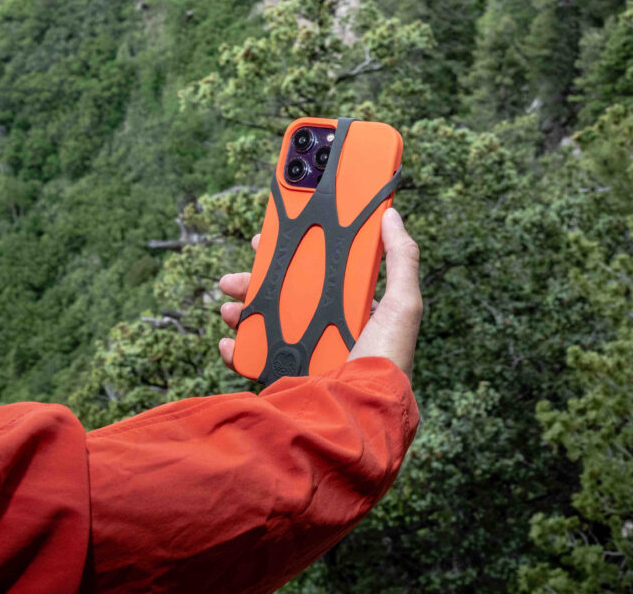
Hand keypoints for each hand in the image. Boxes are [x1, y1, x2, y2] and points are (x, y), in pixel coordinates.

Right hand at [217, 208, 421, 380]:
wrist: (361, 416)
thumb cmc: (386, 360)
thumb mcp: (403, 305)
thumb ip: (401, 258)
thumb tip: (391, 216)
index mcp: (351, 310)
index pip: (316, 273)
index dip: (291, 254)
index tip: (267, 240)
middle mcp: (327, 331)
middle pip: (283, 295)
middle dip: (254, 281)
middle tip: (234, 276)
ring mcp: (305, 355)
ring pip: (264, 324)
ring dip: (241, 311)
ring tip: (229, 308)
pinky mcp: (288, 379)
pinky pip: (254, 360)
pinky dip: (236, 350)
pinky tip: (229, 344)